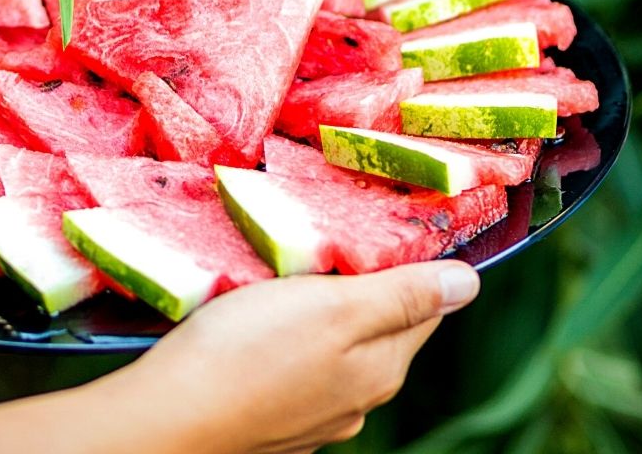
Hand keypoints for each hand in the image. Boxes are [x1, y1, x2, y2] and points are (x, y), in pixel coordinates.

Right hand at [109, 261, 479, 453]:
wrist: (170, 415)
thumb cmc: (247, 350)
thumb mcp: (334, 306)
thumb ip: (402, 295)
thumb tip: (471, 285)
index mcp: (381, 368)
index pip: (424, 306)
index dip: (411, 261)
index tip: (385, 223)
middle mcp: (358, 400)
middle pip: (381, 326)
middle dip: (365, 282)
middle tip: (329, 237)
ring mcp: (314, 415)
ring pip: (338, 346)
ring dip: (324, 308)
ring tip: (289, 271)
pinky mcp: (275, 418)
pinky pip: (299, 366)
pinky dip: (291, 337)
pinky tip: (260, 319)